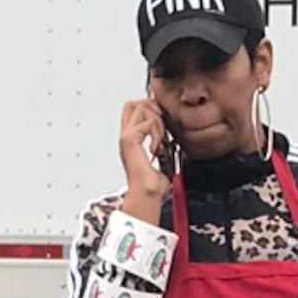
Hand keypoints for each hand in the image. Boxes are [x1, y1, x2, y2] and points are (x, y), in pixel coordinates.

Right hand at [118, 98, 174, 219]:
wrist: (147, 195)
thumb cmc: (153, 185)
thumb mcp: (161, 159)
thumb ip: (162, 146)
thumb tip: (172, 142)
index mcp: (131, 140)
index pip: (133, 109)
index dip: (149, 106)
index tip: (163, 119)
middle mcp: (126, 136)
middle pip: (132, 102)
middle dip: (151, 107)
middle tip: (161, 124)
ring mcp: (126, 137)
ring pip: (140, 107)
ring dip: (156, 120)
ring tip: (159, 138)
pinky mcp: (129, 141)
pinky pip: (147, 122)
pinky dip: (156, 131)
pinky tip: (156, 147)